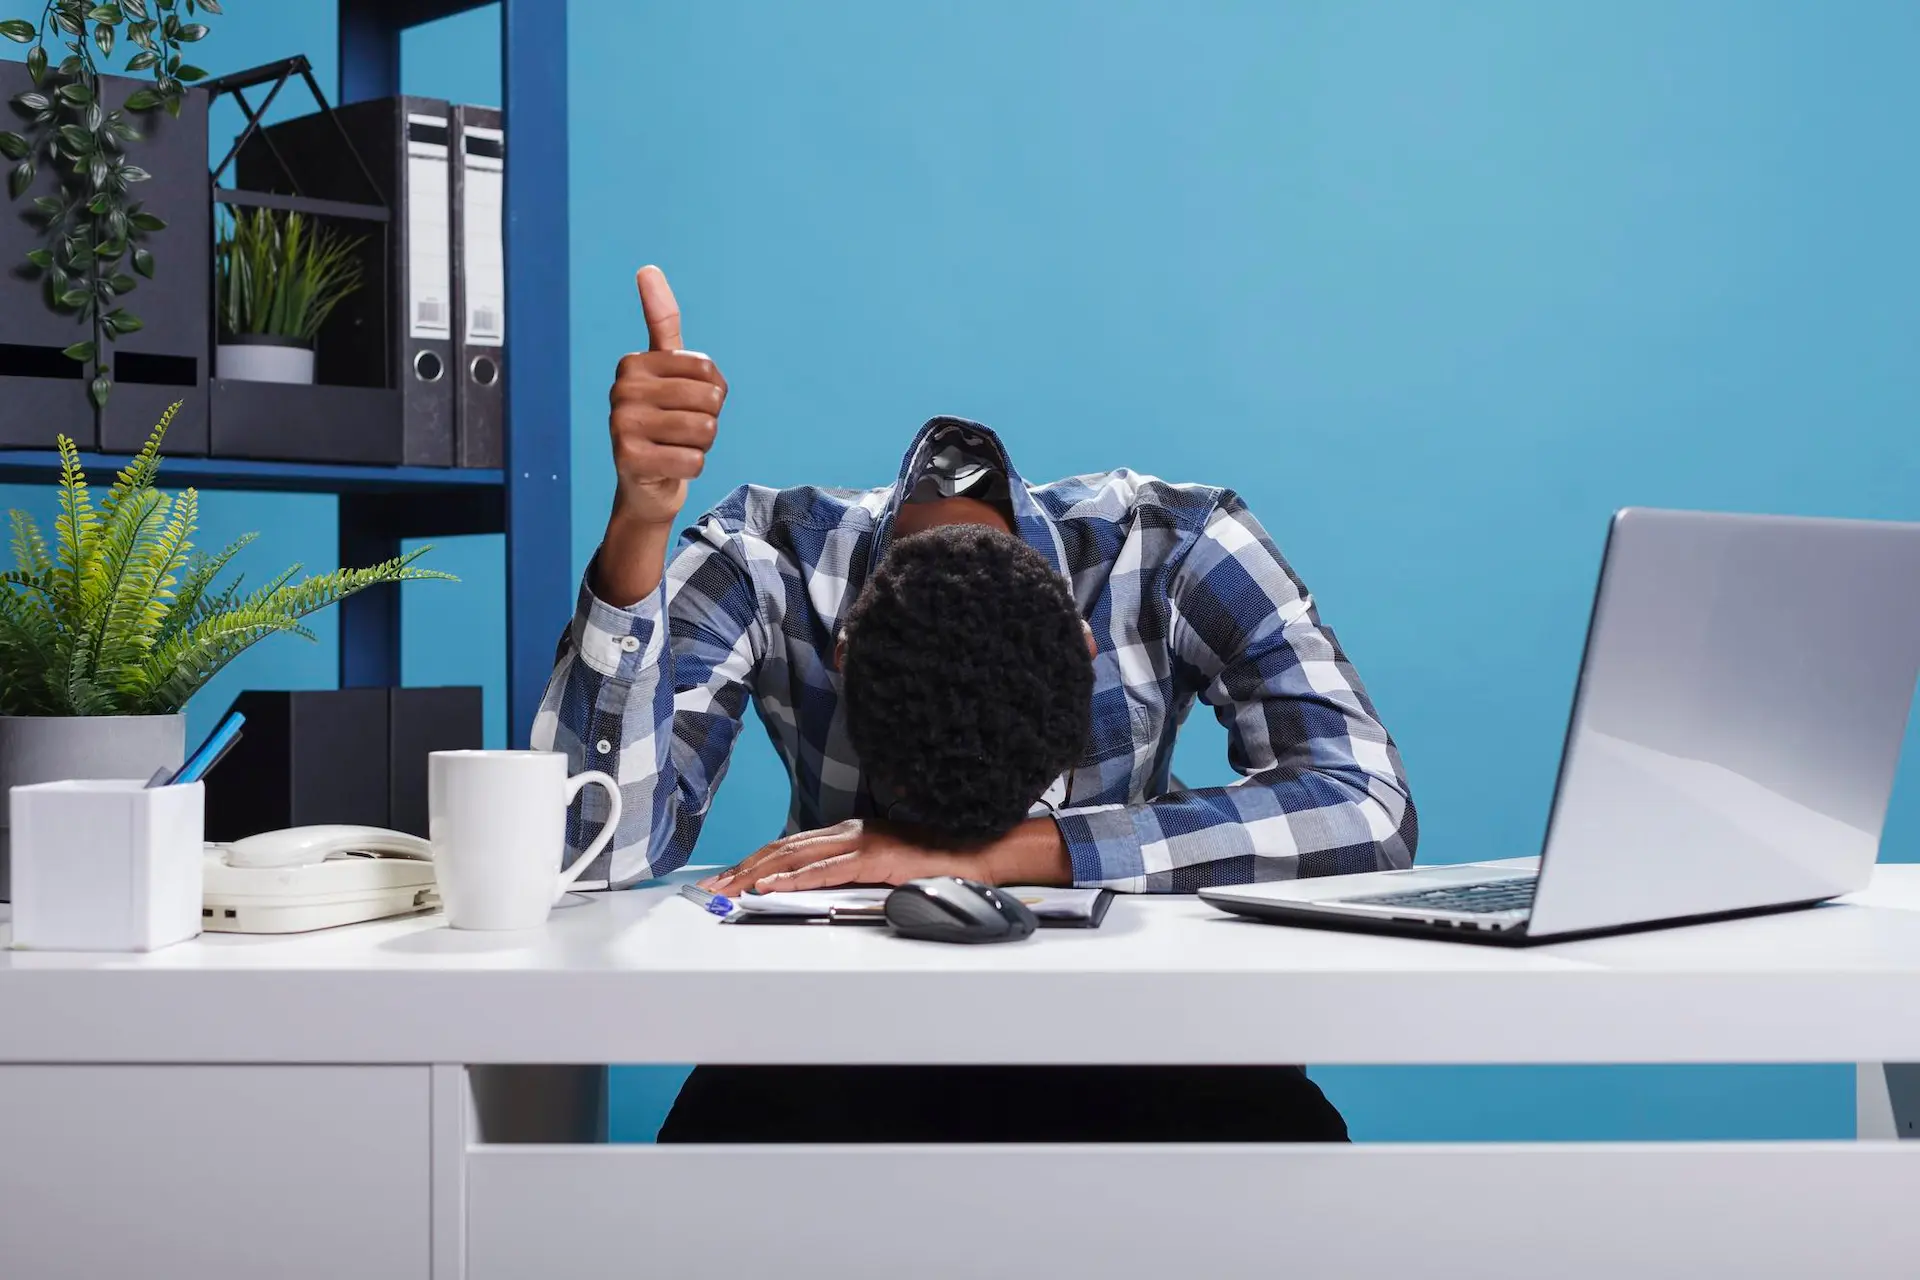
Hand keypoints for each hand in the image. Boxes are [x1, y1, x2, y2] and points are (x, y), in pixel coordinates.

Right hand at [608, 266, 727, 527]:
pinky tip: (670, 468)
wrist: (646, 486)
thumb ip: (662, 321)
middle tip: (682, 431)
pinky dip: (692, 468)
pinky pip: (694, 460)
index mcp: (632, 363)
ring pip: (705, 430)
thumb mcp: (667, 370)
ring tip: (677, 447)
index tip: (685, 403)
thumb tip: (647, 269)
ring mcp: (621, 425)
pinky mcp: (629, 460)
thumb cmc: (664, 423)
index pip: (706, 369)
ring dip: (702, 445)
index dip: (711, 391)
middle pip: (709, 399)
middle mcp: (621, 390)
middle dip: (709, 420)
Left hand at [695, 819, 988, 894]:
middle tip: (711, 886)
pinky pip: (825, 869)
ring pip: (795, 855)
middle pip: (783, 848)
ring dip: (757, 872)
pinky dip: (793, 878)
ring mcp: (862, 841)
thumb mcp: (883, 870)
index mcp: (850, 834)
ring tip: (728, 888)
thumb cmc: (937, 865)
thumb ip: (851, 876)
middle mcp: (850, 831)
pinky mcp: (876, 857)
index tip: (727, 877)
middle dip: (743, 866)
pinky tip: (770, 887)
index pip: (789, 846)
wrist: (979, 855)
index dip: (754, 860)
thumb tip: (817, 892)